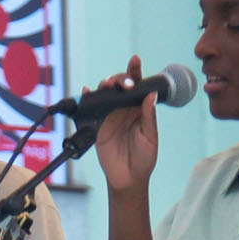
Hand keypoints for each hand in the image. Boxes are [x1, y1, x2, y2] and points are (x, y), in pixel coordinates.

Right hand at [91, 56, 158, 192]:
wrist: (128, 178)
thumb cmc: (144, 158)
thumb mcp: (150, 137)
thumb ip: (148, 116)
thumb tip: (150, 94)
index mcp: (140, 109)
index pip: (138, 86)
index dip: (135, 72)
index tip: (135, 61)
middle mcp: (124, 108)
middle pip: (119, 86)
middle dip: (119, 78)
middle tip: (122, 83)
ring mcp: (110, 115)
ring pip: (105, 93)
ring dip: (105, 85)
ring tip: (107, 85)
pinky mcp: (97, 125)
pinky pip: (90, 108)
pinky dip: (87, 98)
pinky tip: (87, 91)